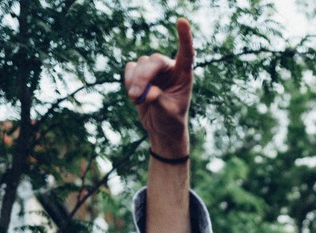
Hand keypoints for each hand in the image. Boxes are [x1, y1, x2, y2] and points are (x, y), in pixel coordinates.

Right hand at [124, 18, 193, 155]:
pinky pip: (130, 69)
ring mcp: (154, 69)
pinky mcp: (140, 73)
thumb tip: (149, 91)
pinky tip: (134, 95)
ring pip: (140, 64)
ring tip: (137, 100)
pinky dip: (128, 81)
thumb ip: (159, 101)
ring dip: (135, 82)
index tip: (182, 21)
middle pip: (154, 61)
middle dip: (143, 77)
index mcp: (184, 74)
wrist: (161, 128)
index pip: (186, 52)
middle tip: (136, 96)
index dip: (184, 37)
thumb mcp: (167, 113)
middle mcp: (170, 68)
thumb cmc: (170, 120)